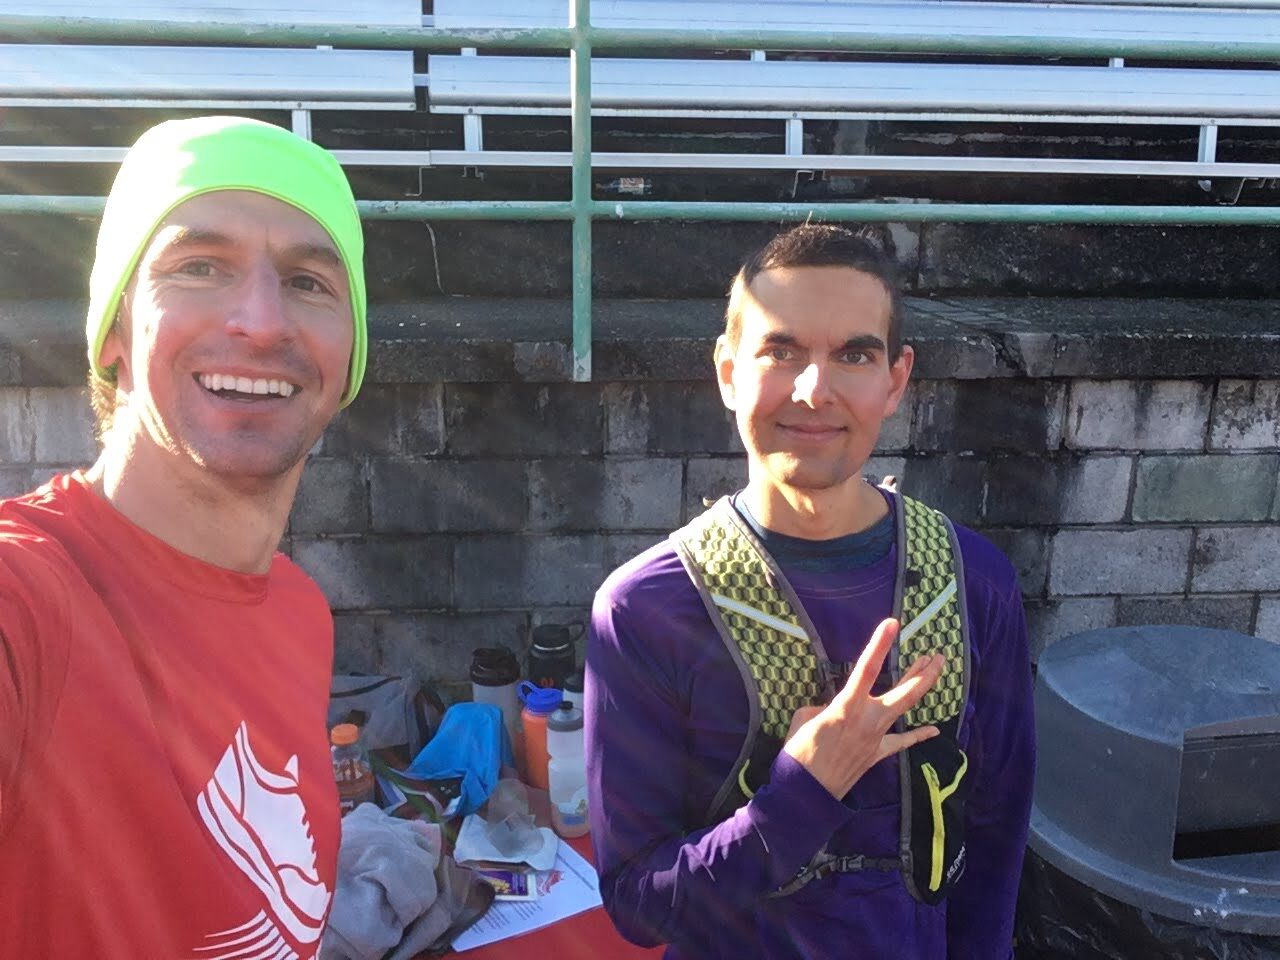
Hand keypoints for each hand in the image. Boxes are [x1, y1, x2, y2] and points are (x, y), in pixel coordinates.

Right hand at [782, 618, 943, 798]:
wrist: (807, 791)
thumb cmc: (799, 752)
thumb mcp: (804, 718)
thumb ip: (823, 706)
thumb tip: (832, 707)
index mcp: (846, 706)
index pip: (867, 669)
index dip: (880, 645)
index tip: (892, 624)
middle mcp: (868, 719)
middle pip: (904, 692)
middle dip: (923, 672)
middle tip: (937, 655)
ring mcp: (876, 737)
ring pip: (905, 708)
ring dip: (920, 687)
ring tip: (934, 668)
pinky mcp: (877, 754)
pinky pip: (901, 742)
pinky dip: (917, 735)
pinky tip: (934, 729)